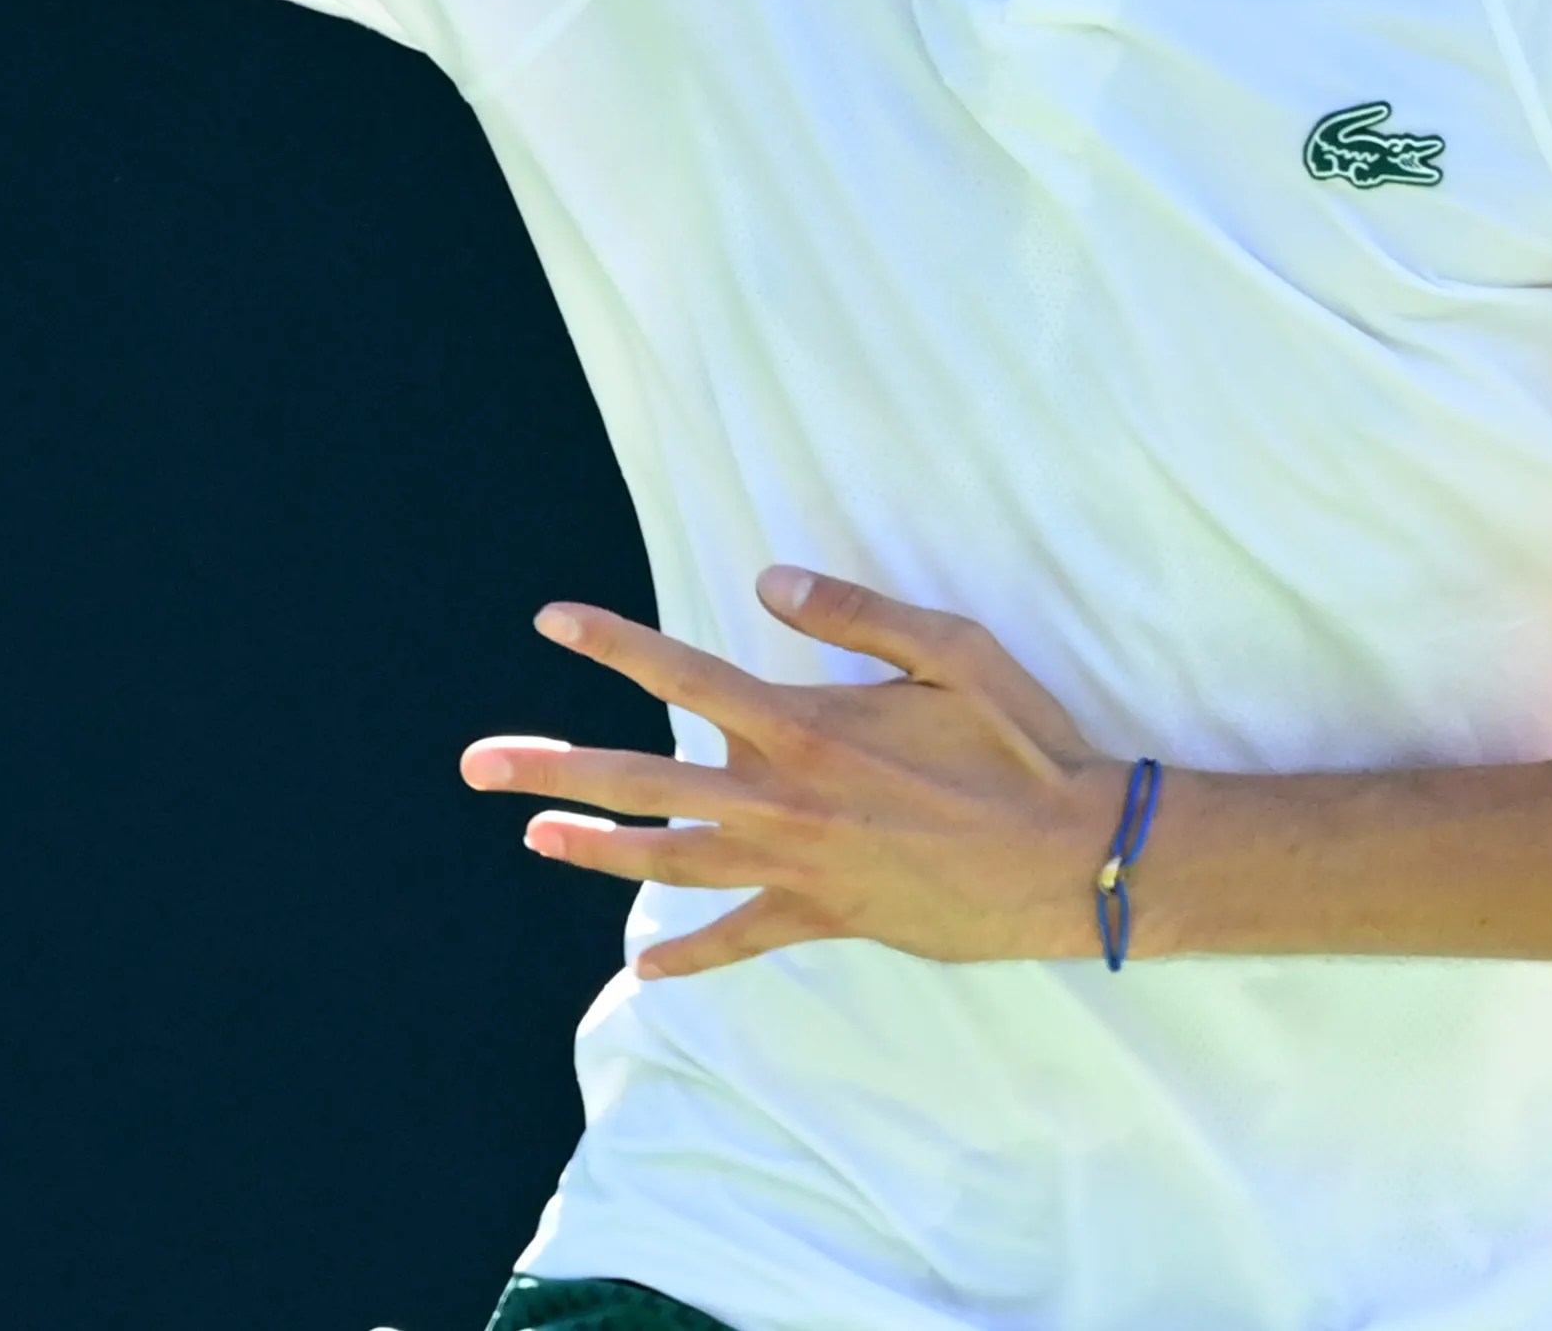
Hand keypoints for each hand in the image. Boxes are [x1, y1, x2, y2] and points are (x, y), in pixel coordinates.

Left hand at [463, 566, 1128, 979]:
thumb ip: (855, 614)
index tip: (550, 621)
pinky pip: (742, 941)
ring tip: (534, 839)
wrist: (1074, 854)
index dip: (613, 644)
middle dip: (553, 768)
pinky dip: (691, 958)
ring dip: (595, 850)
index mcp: (807, 724)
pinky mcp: (830, 918)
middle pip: (644, 779)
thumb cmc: (1023, 741)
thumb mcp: (953, 648)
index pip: (684, 674)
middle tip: (477, 765)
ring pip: (672, 862)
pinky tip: (646, 971)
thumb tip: (766, 580)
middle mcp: (784, 799)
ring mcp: (800, 867)